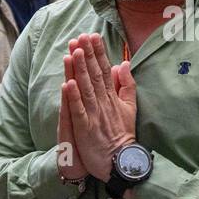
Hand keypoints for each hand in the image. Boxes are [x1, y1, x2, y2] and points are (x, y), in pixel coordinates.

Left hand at [62, 33, 136, 182]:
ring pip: (85, 88)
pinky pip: (78, 110)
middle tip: (82, 36)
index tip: (93, 36)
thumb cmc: (123, 135)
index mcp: (112, 97)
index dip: (98, 53)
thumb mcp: (130, 108)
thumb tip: (123, 64)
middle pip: (94, 75)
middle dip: (88, 55)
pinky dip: (74, 97)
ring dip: (80, 70)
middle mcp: (103, 103)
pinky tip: (68, 83)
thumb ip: (126, 85)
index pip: (104, 70)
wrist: (121, 162)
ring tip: (75, 52)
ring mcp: (94, 115)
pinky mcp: (85, 128)